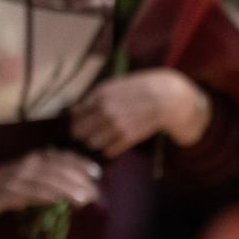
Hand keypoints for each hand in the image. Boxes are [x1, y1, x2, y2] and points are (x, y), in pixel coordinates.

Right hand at [0, 149, 102, 218]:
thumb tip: (72, 186)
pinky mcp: (11, 191)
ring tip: (83, 199)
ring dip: (68, 189)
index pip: (62, 157)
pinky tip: (58, 201)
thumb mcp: (26, 175)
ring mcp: (19, 177)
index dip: (80, 163)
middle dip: (79, 180)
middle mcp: (29, 164)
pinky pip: (32, 192)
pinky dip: (47, 195)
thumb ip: (46, 177)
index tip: (96, 172)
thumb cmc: (3, 184)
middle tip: (94, 192)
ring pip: (49, 180)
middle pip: (59, 169)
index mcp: (34, 158)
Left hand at [70, 69, 210, 156]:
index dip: (74, 121)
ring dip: (93, 143)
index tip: (78, 124)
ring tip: (99, 139)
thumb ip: (92, 99)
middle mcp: (105, 111)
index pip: (74, 116)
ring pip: (91, 144)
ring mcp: (117, 125)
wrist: (165, 98)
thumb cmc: (136, 91)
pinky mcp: (129, 137)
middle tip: (86, 134)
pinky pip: (108, 151)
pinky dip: (108, 149)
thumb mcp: (111, 87)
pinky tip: (112, 143)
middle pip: (79, 132)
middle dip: (80, 134)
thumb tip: (73, 112)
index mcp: (99, 96)